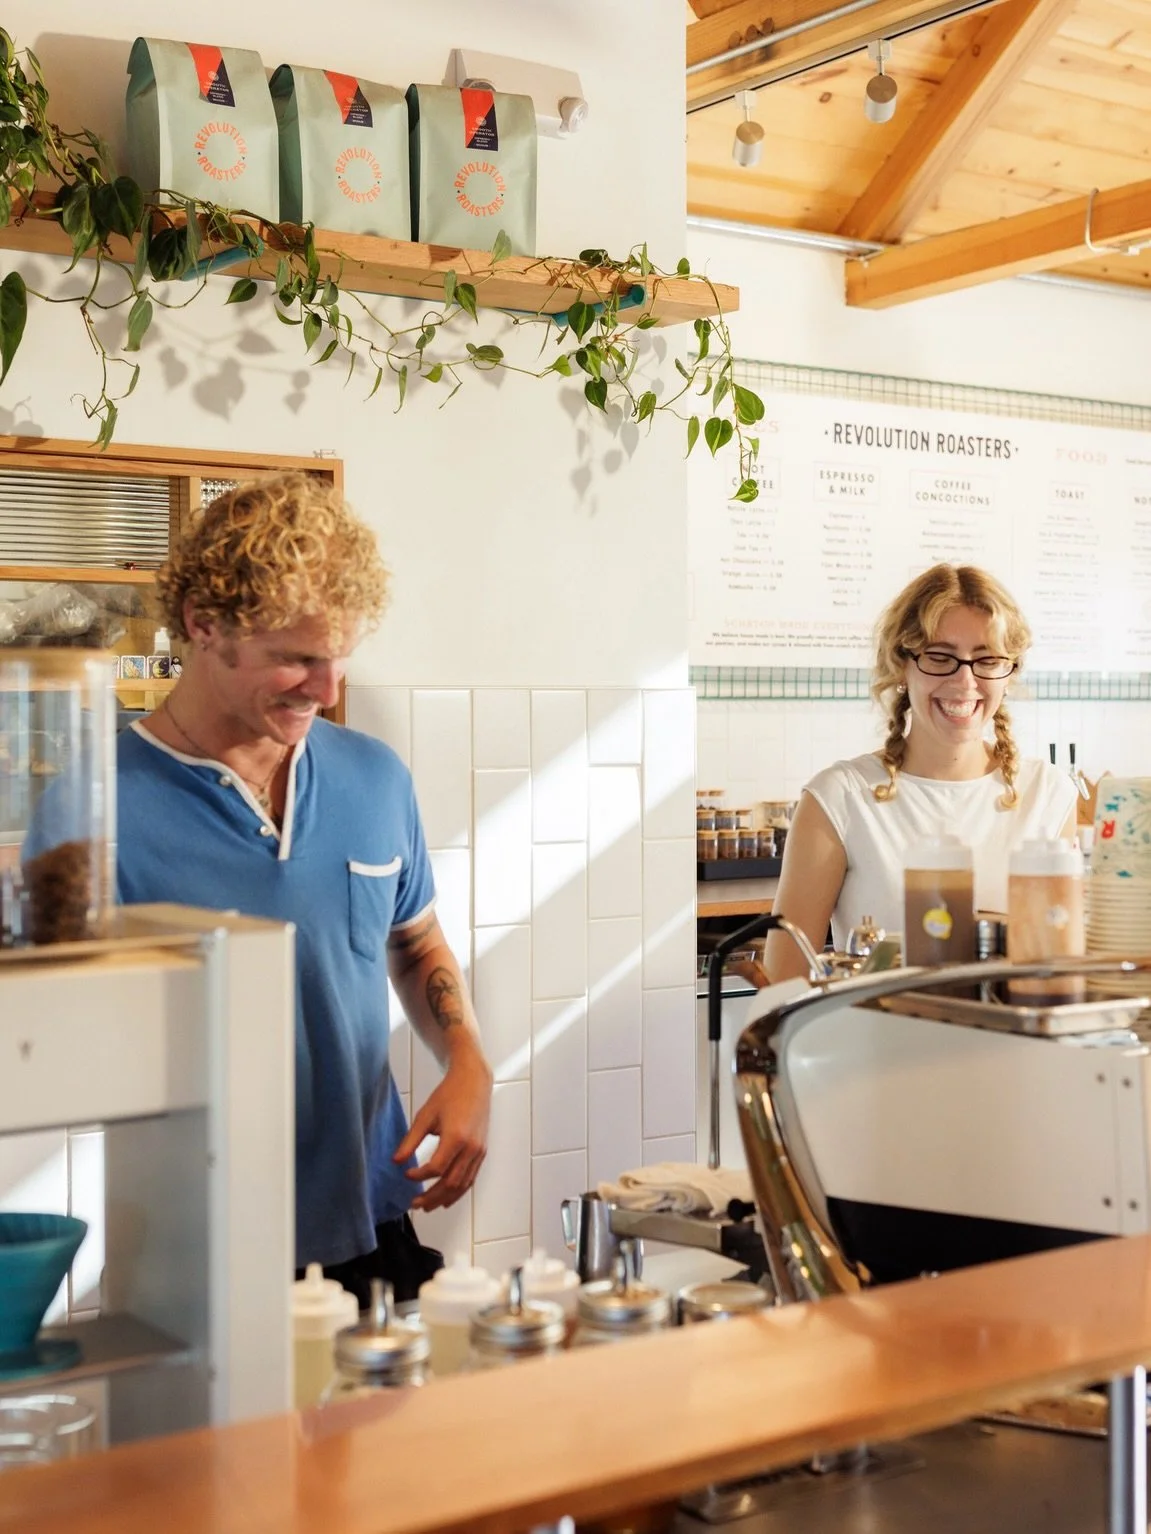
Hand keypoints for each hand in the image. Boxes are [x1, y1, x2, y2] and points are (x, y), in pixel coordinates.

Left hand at [394, 1054, 492, 1211]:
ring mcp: (479, 1152)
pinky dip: (458, 1192)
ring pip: (462, 1185)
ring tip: (427, 1206)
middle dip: (431, 1196)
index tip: (406, 1174)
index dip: (419, 1175)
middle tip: (414, 1203)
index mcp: (456, 1138)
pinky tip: (447, 1198)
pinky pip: (471, 1178)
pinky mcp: (482, 1152)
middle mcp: (471, 1148)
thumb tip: (397, 1161)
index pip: (436, 1168)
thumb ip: (410, 1140)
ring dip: (444, 1198)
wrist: (473, 1082)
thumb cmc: (448, 1095)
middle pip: (450, 1183)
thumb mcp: (425, 1115)